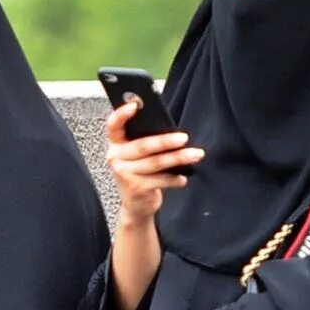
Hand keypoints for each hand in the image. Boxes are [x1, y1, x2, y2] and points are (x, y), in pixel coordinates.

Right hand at [106, 100, 203, 225]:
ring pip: (155, 163)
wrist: (136, 205)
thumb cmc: (141, 173)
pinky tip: (184, 178)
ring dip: (178, 158)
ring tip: (196, 154)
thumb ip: (145, 141)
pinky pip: (160, 180)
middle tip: (184, 138)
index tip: (136, 104)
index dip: (122, 114)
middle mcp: (115, 157)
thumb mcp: (138, 156)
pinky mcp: (135, 188)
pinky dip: (174, 179)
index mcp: (116, 144)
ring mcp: (124, 174)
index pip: (113, 125)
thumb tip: (169, 129)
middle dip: (165, 141)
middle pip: (142, 146)